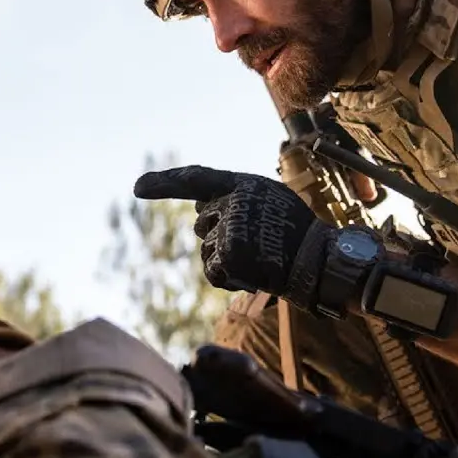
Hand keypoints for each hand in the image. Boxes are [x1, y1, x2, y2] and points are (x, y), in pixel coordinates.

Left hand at [133, 165, 329, 297]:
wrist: (318, 261)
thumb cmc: (296, 232)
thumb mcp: (269, 200)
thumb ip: (234, 197)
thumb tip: (198, 205)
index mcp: (242, 183)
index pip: (196, 179)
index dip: (165, 182)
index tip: (138, 188)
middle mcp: (232, 201)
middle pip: (203, 222)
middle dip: (220, 235)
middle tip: (257, 243)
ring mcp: (230, 227)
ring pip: (207, 248)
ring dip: (226, 259)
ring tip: (259, 258)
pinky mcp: (228, 253)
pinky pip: (213, 270)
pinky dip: (229, 278)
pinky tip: (252, 274)